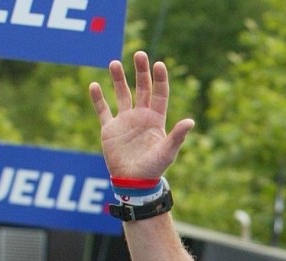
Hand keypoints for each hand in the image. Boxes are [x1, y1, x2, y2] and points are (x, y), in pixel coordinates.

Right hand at [89, 51, 194, 178]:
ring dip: (118, 79)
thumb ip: (177, 136)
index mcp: (156, 119)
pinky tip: (94, 85)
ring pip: (122, 95)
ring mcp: (125, 121)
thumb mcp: (168, 151)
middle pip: (142, 89)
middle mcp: (141, 116)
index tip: (158, 64)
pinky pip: (103, 110)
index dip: (159, 79)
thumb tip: (190, 121)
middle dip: (141, 72)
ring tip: (114, 62)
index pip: (159, 94)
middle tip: (139, 54)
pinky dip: (98, 98)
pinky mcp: (110, 129)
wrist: (134, 182)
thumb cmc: (154, 168)